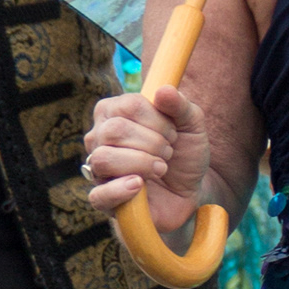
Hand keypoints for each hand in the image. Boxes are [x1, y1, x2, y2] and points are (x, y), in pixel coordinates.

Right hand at [83, 84, 211, 232]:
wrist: (189, 191)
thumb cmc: (183, 153)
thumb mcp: (192, 126)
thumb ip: (180, 106)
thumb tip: (164, 90)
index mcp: (114, 112)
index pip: (128, 105)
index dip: (156, 119)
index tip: (173, 133)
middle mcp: (99, 137)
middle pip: (114, 131)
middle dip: (152, 142)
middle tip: (168, 152)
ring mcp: (97, 168)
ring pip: (103, 159)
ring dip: (141, 163)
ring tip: (160, 169)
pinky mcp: (104, 198)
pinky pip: (98, 195)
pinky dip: (121, 190)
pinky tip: (140, 186)